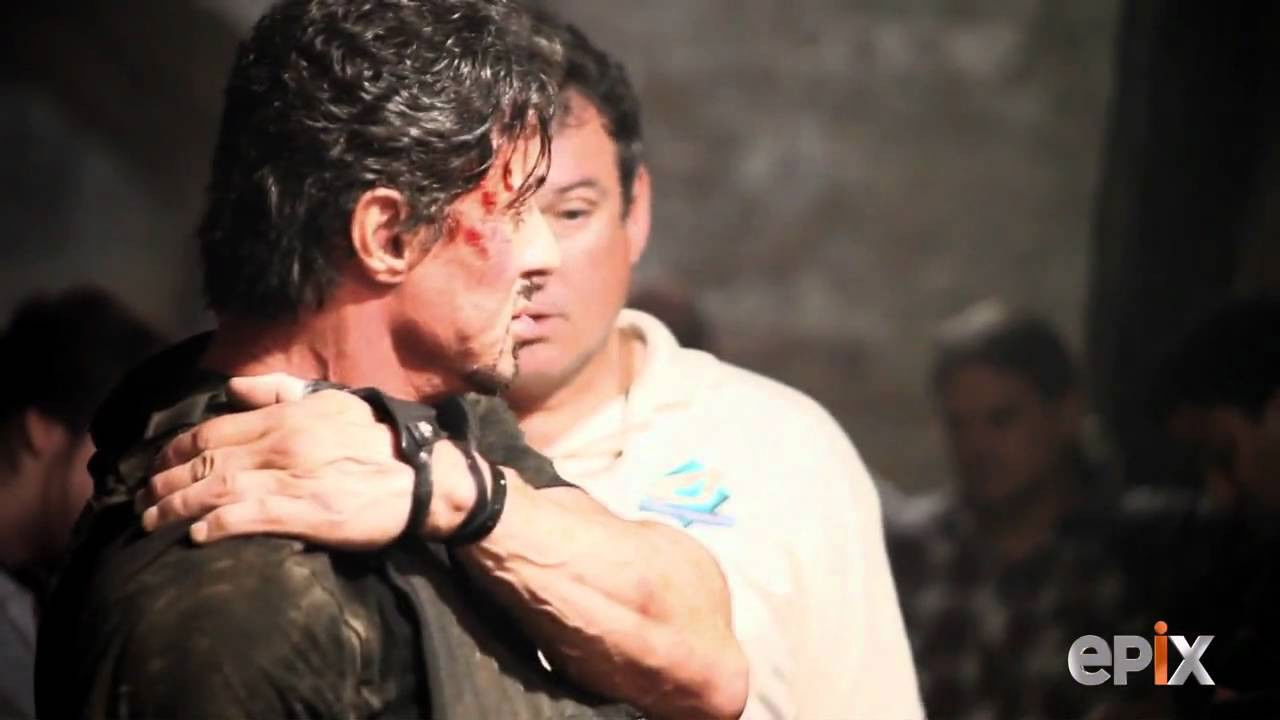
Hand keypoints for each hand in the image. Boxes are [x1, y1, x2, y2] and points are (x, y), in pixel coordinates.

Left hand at [143, 373, 476, 546]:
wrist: (426, 478)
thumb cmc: (380, 439)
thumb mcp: (333, 401)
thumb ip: (282, 391)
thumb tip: (235, 387)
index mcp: (287, 416)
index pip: (214, 430)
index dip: (175, 448)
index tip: (156, 462)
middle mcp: (283, 444)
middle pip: (206, 461)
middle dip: (166, 481)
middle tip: (143, 498)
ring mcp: (293, 479)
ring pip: (217, 490)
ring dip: (178, 506)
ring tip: (154, 520)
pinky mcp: (308, 513)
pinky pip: (249, 518)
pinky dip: (217, 525)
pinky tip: (198, 535)